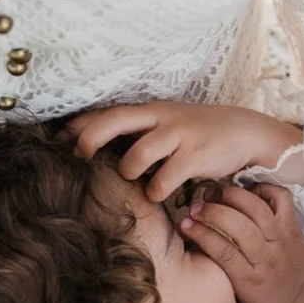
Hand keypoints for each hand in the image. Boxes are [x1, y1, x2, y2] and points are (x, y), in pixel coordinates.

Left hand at [67, 102, 301, 201]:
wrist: (244, 132)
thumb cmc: (196, 133)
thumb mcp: (165, 124)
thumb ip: (135, 132)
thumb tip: (90, 143)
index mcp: (149, 110)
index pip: (106, 112)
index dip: (79, 125)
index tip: (58, 140)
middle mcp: (160, 118)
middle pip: (113, 121)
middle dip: (89, 139)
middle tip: (79, 157)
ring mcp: (178, 135)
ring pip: (135, 156)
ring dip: (128, 172)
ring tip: (136, 179)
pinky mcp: (195, 156)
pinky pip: (162, 180)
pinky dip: (156, 191)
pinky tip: (161, 192)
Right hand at [179, 182, 303, 302]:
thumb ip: (222, 280)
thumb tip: (197, 255)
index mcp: (250, 280)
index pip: (222, 252)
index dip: (201, 234)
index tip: (184, 224)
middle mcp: (266, 257)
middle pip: (238, 226)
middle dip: (212, 211)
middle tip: (196, 206)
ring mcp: (281, 238)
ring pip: (257, 209)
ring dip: (232, 195)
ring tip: (215, 193)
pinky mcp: (293, 226)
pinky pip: (281, 198)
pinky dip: (264, 188)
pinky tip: (248, 191)